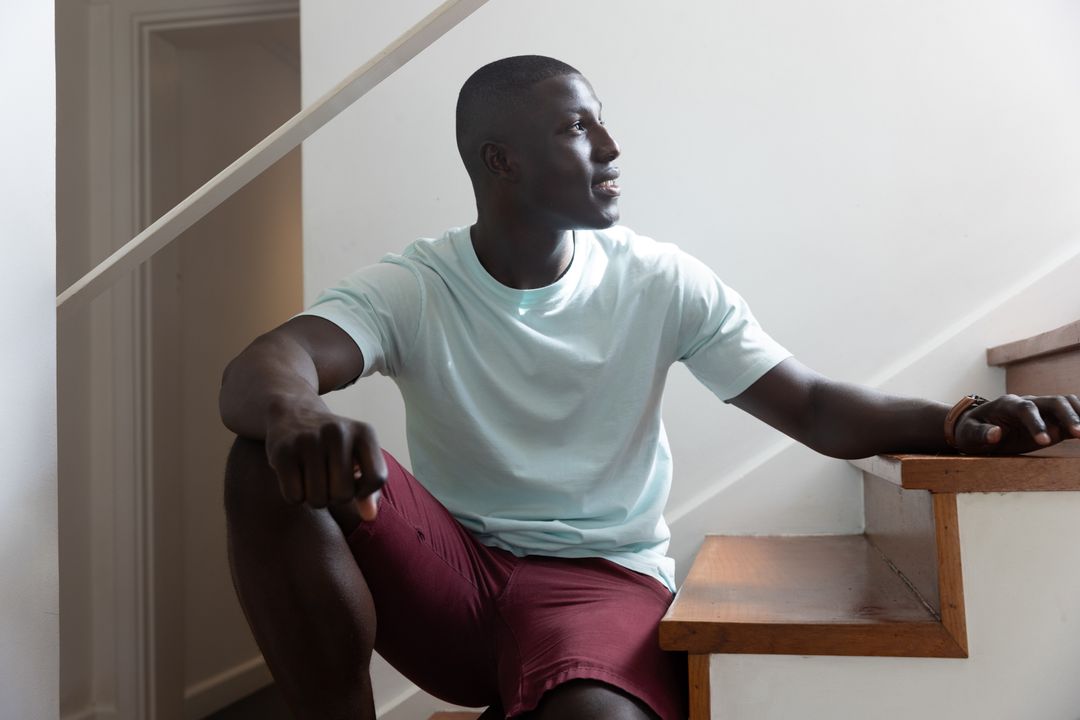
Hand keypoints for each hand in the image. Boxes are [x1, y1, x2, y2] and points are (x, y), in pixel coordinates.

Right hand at [264, 400, 386, 519]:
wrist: (293, 413)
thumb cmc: (332, 446)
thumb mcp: (357, 457)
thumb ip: (368, 487)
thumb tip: (369, 516)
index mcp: (364, 432)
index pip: (377, 479)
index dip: (365, 490)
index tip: (354, 482)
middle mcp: (338, 432)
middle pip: (344, 494)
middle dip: (335, 497)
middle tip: (327, 479)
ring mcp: (309, 439)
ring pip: (318, 499)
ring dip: (314, 497)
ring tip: (312, 477)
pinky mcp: (283, 451)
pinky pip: (294, 497)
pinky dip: (295, 496)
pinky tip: (295, 477)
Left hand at [953, 393, 1079, 454]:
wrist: (977, 427)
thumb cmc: (971, 431)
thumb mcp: (968, 435)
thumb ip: (980, 433)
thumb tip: (995, 433)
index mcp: (1006, 404)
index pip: (1025, 408)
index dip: (1036, 423)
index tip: (1044, 441)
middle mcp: (1028, 402)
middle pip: (1053, 401)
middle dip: (1067, 416)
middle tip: (1078, 434)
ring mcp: (1041, 410)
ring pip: (1066, 403)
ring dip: (1079, 415)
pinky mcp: (1050, 420)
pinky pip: (1070, 415)